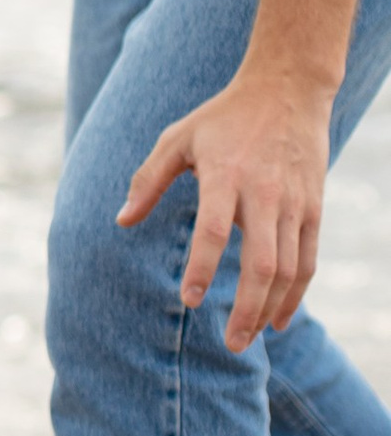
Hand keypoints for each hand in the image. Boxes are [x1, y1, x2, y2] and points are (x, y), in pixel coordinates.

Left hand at [117, 67, 332, 351]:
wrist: (288, 91)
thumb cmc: (224, 118)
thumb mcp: (178, 138)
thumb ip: (149, 180)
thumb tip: (121, 221)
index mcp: (227, 175)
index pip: (215, 230)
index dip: (203, 268)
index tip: (190, 300)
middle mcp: (265, 192)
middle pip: (261, 262)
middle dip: (247, 308)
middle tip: (229, 344)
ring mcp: (294, 203)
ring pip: (289, 268)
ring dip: (270, 309)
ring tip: (248, 339)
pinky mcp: (313, 209)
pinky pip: (308, 260)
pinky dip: (295, 294)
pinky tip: (278, 319)